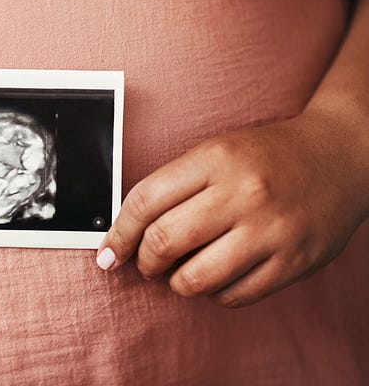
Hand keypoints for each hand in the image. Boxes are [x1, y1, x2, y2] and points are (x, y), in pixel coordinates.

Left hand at [96, 110, 368, 307]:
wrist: (339, 155)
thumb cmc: (265, 156)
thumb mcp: (215, 151)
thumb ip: (172, 186)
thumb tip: (126, 232)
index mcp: (215, 159)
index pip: (145, 201)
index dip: (118, 234)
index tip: (109, 254)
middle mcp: (242, 193)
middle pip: (164, 242)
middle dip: (143, 261)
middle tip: (146, 263)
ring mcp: (270, 230)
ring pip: (195, 279)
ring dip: (176, 283)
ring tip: (180, 272)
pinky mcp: (293, 262)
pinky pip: (234, 296)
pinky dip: (214, 293)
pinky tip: (216, 276)